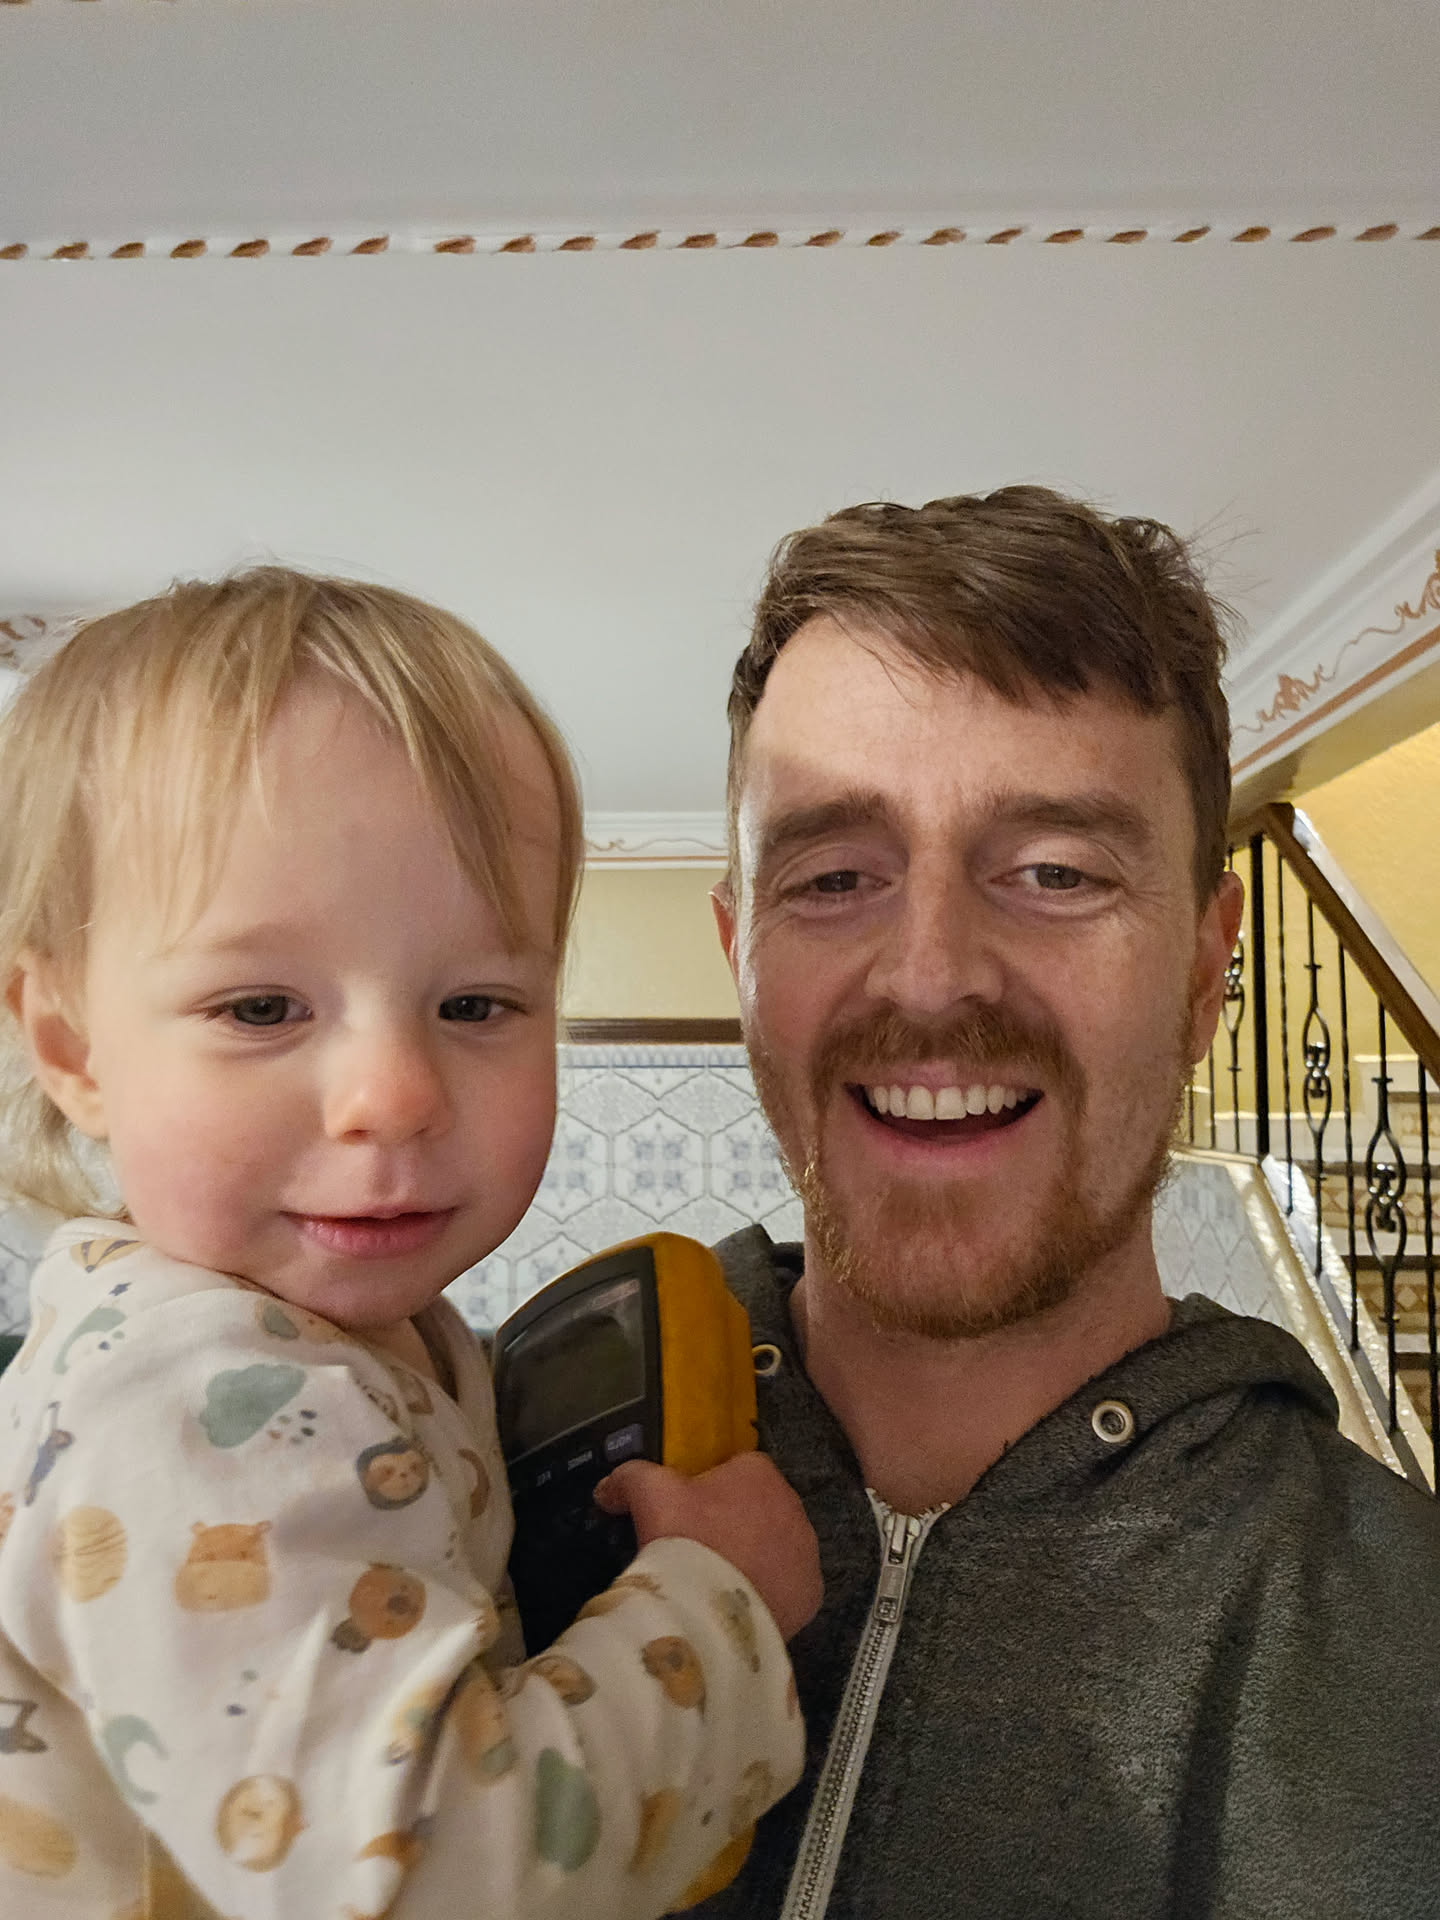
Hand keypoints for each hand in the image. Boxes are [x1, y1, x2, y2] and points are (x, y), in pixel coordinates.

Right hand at [595, 1452, 821, 1641]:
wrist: (708, 1610)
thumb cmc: (684, 1538)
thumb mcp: (648, 1494)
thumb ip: (629, 1477)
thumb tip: (606, 1487)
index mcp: (759, 1473)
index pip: (737, 1470)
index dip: (709, 1491)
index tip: (685, 1516)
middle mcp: (793, 1506)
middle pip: (759, 1509)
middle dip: (735, 1524)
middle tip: (699, 1551)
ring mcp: (806, 1552)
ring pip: (776, 1547)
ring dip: (754, 1558)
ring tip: (717, 1582)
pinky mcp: (810, 1594)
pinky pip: (789, 1586)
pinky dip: (769, 1592)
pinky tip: (739, 1605)